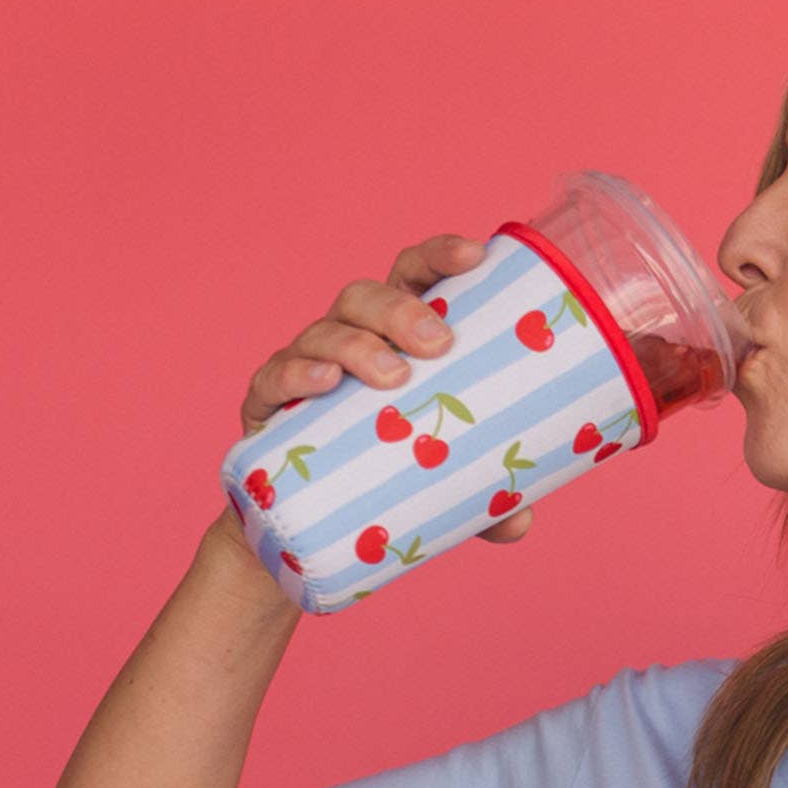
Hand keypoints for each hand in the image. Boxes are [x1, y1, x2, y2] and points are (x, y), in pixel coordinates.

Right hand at [234, 231, 536, 544]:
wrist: (309, 531)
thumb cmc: (388, 480)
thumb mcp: (446, 487)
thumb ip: (485, 499)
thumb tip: (520, 523)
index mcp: (395, 341)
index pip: (414, 279)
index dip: (439, 258)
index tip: (474, 256)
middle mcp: (348, 341)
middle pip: (367, 298)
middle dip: (401, 310)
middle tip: (439, 345)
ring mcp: (304, 368)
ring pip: (325, 332)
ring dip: (357, 344)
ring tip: (391, 376)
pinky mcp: (268, 407)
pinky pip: (274, 379)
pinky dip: (296, 374)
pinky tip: (324, 383)